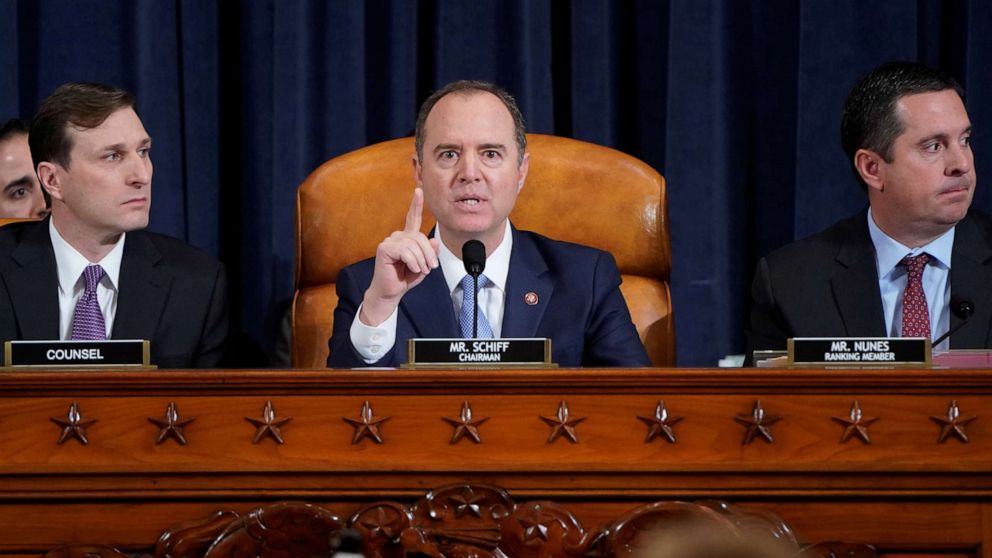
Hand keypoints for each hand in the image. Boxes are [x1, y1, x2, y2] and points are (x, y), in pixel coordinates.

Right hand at [359, 188, 440, 325]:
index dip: (416, 204)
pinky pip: (405, 251)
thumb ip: (430, 253)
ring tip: (419, 270)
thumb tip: (434, 241)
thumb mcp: (424, 265)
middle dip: (429, 254)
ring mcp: (390, 241)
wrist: (391, 292)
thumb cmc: (405, 278)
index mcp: (407, 238)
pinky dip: (412, 262)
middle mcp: (398, 236)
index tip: (419, 190)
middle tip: (430, 268)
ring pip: (414, 245)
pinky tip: (411, 268)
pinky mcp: (384, 248)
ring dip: (421, 261)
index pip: (412, 218)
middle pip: (421, 237)